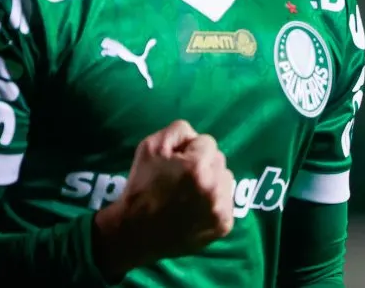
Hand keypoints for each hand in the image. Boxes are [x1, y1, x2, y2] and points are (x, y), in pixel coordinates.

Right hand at [92, 120, 234, 279]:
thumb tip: (195, 136)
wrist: (137, 233)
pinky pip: (227, 201)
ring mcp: (221, 208)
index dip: (189, 150)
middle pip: (219, 159)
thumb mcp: (150, 147)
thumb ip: (178, 130)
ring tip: (190, 193)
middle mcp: (214, 186)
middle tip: (182, 178)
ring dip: (212, 181)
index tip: (176, 163)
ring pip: (225, 179)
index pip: (207, 141)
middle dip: (203, 164)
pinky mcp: (224, 225)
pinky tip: (196, 208)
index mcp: (197, 166)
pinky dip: (215, 202)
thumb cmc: (142, 186)